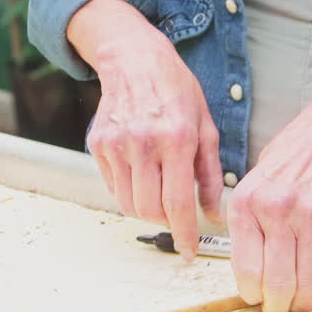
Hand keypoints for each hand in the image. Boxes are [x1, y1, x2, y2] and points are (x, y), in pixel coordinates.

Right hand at [68, 0, 223, 259]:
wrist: (135, 60)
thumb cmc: (177, 91)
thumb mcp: (206, 127)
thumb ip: (212, 175)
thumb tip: (214, 215)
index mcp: (177, 138)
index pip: (179, 202)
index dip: (184, 233)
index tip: (188, 252)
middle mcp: (144, 142)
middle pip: (150, 210)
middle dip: (166, 221)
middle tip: (176, 214)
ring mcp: (116, 144)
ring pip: (129, 204)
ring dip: (146, 209)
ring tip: (159, 188)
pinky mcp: (98, 144)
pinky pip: (114, 187)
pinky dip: (129, 191)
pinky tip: (141, 171)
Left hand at [227, 104, 311, 311]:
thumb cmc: (288, 160)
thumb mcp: (250, 186)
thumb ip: (246, 227)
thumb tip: (248, 274)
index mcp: (247, 204)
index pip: (246, 269)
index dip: (251, 294)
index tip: (254, 298)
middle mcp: (277, 211)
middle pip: (276, 283)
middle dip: (275, 306)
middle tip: (275, 308)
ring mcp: (310, 218)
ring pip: (306, 283)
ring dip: (300, 302)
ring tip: (296, 302)